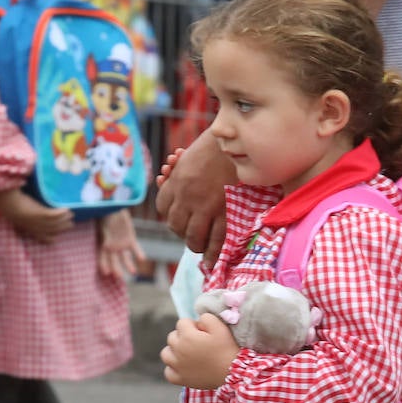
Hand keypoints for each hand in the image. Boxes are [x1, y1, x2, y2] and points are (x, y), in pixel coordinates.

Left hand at [0, 187, 73, 243]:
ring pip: (56, 223)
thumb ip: (23, 222)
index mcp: (31, 231)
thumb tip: (24, 221)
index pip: (44, 238)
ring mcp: (39, 221)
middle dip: (63, 227)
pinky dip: (61, 213)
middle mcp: (37, 228)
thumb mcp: (18, 219)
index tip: (56, 238)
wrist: (8, 204)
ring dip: (64, 219)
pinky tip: (66, 208)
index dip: (51, 239)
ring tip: (71, 214)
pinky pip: (54, 215)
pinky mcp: (40, 213)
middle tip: (71, 223)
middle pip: (54, 230)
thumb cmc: (12, 209)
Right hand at [96, 210, 150, 280]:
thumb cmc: (105, 212)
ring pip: (125, 258)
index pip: (102, 257)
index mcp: (103, 243)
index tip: (106, 272)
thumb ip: (106, 233)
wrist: (114, 207)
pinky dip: (138, 253)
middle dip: (116, 269)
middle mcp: (112, 247)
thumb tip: (106, 244)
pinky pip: (135, 248)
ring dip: (128, 265)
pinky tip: (142, 259)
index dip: (104, 265)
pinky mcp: (130, 239)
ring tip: (133, 272)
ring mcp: (121, 244)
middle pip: (113, 261)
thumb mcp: (103, 222)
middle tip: (118, 276)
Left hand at [154, 133, 233, 265]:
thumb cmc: (215, 145)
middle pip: (175, 225)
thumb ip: (177, 170)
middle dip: (180, 232)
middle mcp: (187, 198)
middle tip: (188, 233)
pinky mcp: (225, 212)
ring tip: (198, 247)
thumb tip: (165, 175)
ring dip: (194, 245)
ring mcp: (206, 207)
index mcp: (177, 182)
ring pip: (192, 236)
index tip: (177, 216)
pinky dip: (212, 253)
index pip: (163, 206)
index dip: (169, 214)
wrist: (239, 141)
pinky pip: (216, 239)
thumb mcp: (189, 155)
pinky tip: (210, 261)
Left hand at [161, 312, 240, 389]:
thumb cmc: (227, 349)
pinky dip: (173, 369)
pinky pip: (168, 371)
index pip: (182, 323)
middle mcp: (178, 350)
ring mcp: (176, 366)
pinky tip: (184, 367)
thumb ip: (206, 318)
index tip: (203, 332)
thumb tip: (197, 322)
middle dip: (183, 337)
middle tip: (198, 343)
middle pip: (172, 337)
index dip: (193, 325)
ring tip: (188, 354)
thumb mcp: (220, 327)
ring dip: (174, 351)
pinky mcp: (178, 379)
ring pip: (166, 353)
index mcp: (187, 336)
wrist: (233, 373)